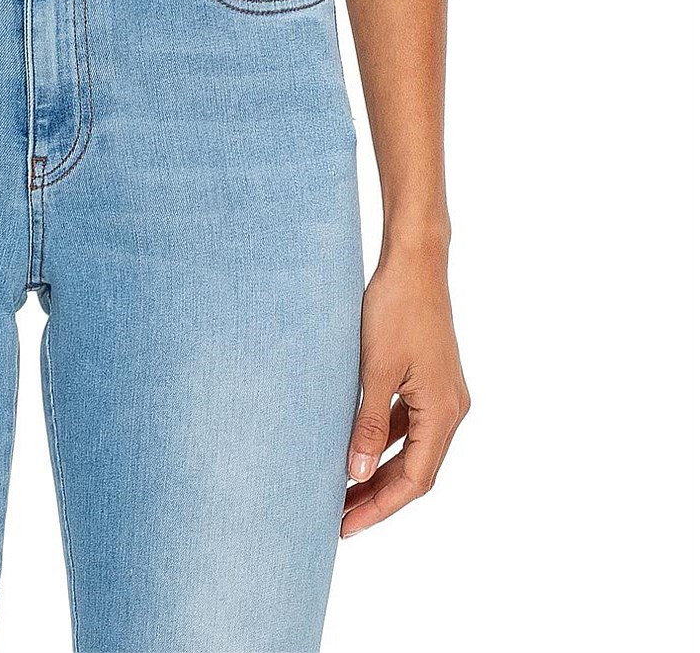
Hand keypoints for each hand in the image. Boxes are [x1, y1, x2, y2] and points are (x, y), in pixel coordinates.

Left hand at [342, 249, 470, 536]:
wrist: (414, 262)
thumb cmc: (395, 309)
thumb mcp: (375, 369)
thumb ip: (367, 423)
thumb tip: (355, 474)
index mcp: (444, 412)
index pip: (414, 480)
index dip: (379, 507)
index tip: (345, 526)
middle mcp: (450, 408)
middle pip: (414, 469)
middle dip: (376, 495)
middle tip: (337, 518)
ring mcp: (441, 393)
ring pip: (410, 448)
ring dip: (378, 470)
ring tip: (340, 490)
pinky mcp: (429, 378)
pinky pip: (408, 423)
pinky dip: (383, 440)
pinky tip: (354, 447)